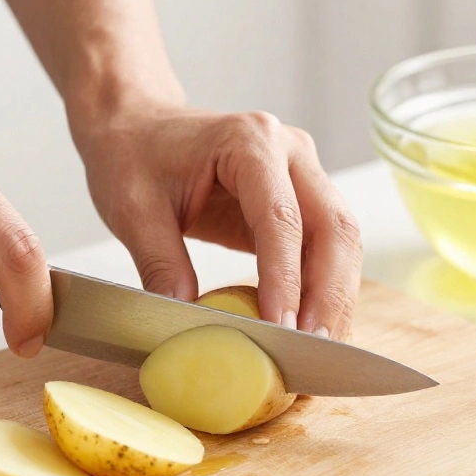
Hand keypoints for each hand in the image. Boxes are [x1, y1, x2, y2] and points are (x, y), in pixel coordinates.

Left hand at [70, 104, 362, 340]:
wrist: (138, 125)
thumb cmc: (133, 155)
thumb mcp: (133, 211)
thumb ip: (161, 266)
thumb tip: (189, 325)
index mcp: (249, 141)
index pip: (281, 216)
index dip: (285, 277)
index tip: (282, 328)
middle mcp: (290, 151)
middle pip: (333, 227)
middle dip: (330, 294)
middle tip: (314, 350)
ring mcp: (303, 173)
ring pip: (342, 240)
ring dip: (336, 297)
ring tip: (319, 349)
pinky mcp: (302, 199)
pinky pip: (326, 247)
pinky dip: (324, 289)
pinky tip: (311, 328)